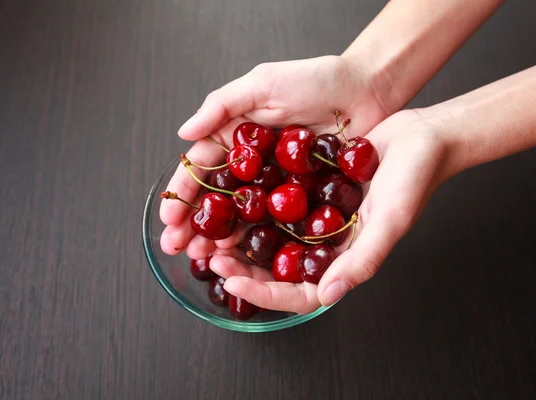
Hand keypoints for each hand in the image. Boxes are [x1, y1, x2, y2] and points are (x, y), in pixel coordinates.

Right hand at [159, 55, 393, 258]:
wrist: (366, 90)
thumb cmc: (316, 79)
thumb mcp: (264, 83)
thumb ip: (222, 105)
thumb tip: (184, 132)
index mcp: (237, 135)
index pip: (203, 167)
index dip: (184, 191)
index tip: (170, 216)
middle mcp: (253, 162)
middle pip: (217, 196)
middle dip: (195, 223)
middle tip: (177, 246)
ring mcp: (276, 181)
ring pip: (243, 213)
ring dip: (220, 236)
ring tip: (202, 256)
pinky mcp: (302, 195)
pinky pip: (276, 219)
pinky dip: (258, 236)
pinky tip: (242, 252)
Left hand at [206, 110, 453, 313]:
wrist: (420, 136)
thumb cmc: (415, 179)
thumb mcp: (389, 220)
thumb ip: (360, 261)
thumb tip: (327, 297)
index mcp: (345, 259)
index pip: (300, 292)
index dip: (265, 293)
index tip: (234, 282)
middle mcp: (327, 244)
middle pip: (278, 270)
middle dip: (244, 269)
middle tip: (212, 257)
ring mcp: (317, 218)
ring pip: (273, 239)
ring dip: (243, 240)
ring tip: (213, 235)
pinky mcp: (311, 191)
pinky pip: (278, 205)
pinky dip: (255, 206)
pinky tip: (232, 198)